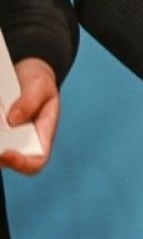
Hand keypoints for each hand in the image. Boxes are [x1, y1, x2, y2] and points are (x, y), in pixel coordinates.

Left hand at [0, 59, 59, 174]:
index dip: (22, 163)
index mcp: (42, 136)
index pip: (36, 161)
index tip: (6, 153)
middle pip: (6, 159)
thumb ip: (30, 101)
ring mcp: (4, 138)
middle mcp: (21, 142)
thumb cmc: (39, 83)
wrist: (25, 75)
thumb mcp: (40, 86)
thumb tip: (13, 120)